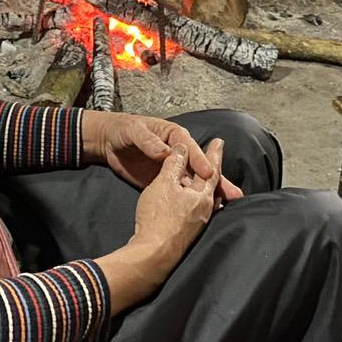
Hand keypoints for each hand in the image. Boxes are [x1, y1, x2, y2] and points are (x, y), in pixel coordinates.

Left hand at [81, 111, 242, 201]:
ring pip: (194, 181)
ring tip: (228, 204)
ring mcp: (172, 169)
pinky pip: (180, 191)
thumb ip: (148, 141)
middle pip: (198, 166)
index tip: (208, 172)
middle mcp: (177, 152)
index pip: (189, 147)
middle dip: (216, 178)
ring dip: (210, 192)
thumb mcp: (134, 131)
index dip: (199, 159)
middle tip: (233, 193)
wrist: (107, 142)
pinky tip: (206, 210)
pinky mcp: (164, 182)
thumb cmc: (122, 130)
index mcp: (173, 135)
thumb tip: (164, 152)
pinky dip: (193, 200)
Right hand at [95, 140, 222, 310]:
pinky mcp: (187, 235)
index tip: (219, 142)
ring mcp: (198, 224)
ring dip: (205, 187)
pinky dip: (196, 200)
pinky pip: (197, 211)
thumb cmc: (158, 216)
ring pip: (206, 200)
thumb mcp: (164, 182)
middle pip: (212, 186)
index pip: (211, 169)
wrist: (152, 254)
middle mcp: (205, 210)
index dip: (213, 153)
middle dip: (213, 170)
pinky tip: (190, 204)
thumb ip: (174, 163)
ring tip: (207, 179)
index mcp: (202, 195)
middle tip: (216, 158)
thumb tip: (182, 148)